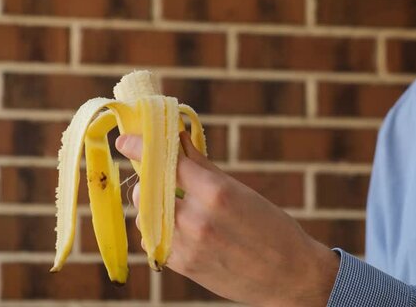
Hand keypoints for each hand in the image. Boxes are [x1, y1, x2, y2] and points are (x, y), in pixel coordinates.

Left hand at [115, 132, 339, 305]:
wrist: (289, 276)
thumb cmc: (272, 228)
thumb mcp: (241, 191)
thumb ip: (203, 167)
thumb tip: (179, 140)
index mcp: (217, 193)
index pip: (166, 162)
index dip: (141, 147)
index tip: (126, 140)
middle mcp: (197, 219)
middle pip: (148, 190)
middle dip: (148, 179)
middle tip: (157, 174)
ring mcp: (188, 246)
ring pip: (145, 216)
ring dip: (151, 205)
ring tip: (171, 202)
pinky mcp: (183, 266)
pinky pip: (153, 241)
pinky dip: (158, 229)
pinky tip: (175, 225)